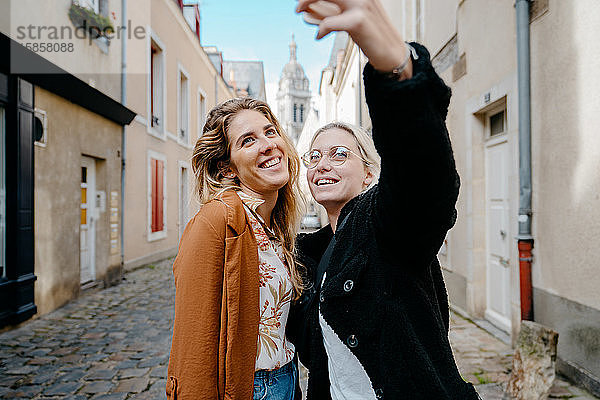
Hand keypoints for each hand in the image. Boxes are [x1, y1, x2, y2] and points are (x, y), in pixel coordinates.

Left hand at [296, 0, 411, 77]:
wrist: (392, 53)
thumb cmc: (372, 36)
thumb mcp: (355, 18)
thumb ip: (338, 10)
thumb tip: (312, 9)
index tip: (305, 0)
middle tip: (297, 6)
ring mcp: (362, 4)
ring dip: (307, 0)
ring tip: (299, 12)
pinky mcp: (359, 20)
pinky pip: (330, 22)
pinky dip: (321, 29)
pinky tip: (319, 36)